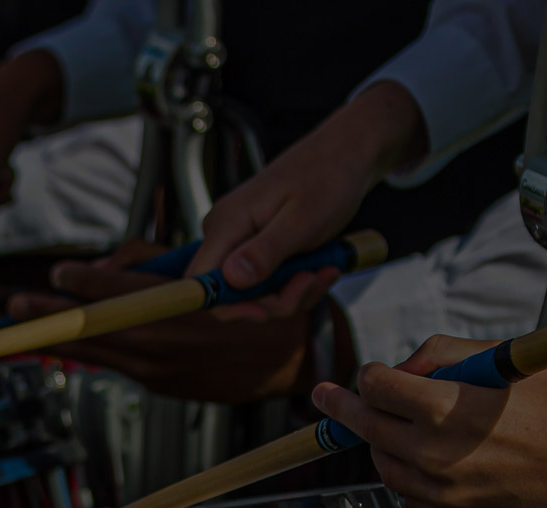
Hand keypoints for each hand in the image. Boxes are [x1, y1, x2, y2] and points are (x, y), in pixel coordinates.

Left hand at [6, 241, 338, 403]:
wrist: (288, 364)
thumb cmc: (255, 304)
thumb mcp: (212, 269)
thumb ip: (152, 263)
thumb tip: (105, 267)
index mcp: (182, 314)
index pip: (122, 296)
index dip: (85, 284)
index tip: (58, 273)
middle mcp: (167, 346)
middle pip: (97, 329)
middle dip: (51, 318)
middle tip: (15, 306)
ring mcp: (160, 372)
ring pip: (98, 352)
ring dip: (57, 337)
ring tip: (21, 326)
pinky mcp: (159, 386)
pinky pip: (116, 363)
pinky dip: (89, 350)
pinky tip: (63, 342)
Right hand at [190, 81, 428, 286]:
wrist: (346, 156)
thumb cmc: (327, 179)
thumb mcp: (302, 221)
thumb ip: (265, 251)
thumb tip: (231, 280)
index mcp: (226, 224)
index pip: (200, 282)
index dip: (226, 306)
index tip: (264, 312)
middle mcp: (226, 234)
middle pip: (231, 294)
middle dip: (275, 301)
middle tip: (312, 282)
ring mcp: (242, 240)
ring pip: (256, 292)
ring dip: (294, 293)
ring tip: (326, 271)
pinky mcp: (259, 245)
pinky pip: (271, 281)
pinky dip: (298, 283)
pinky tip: (323, 267)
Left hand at [310, 335, 546, 507]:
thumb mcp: (501, 358)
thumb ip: (440, 355)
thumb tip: (400, 369)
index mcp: (447, 410)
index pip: (375, 388)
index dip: (368, 376)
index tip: (366, 374)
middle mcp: (438, 456)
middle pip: (367, 427)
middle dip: (344, 408)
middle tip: (325, 398)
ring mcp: (445, 494)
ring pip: (385, 464)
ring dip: (383, 441)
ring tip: (404, 426)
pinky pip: (412, 494)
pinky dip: (411, 473)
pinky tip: (433, 456)